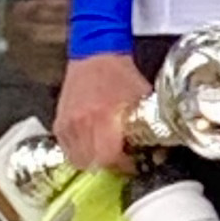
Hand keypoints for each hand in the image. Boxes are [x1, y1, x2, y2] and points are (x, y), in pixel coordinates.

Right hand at [53, 51, 148, 171]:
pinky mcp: (59, 123)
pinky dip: (79, 152)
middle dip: (110, 165)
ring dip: (94, 161)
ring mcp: (67, 123)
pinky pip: (67, 150)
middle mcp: (82, 122)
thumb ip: (150, 124)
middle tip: (122, 159)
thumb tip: (160, 149)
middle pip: (93, 163)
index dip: (124, 165)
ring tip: (107, 153)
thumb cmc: (121, 75)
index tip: (134, 163)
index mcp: (104, 116)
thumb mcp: (142, 99)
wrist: (95, 55)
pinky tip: (92, 145)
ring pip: (78, 160)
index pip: (109, 157)